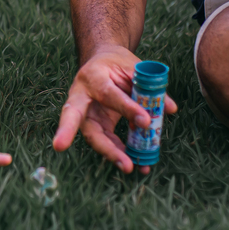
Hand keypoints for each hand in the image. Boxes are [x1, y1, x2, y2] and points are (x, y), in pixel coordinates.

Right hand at [51, 45, 176, 174]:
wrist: (103, 62)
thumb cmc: (117, 64)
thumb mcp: (134, 67)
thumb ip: (149, 86)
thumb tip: (169, 109)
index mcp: (93, 76)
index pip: (108, 94)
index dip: (127, 108)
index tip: (146, 121)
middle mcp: (81, 96)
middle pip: (73, 116)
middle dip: (67, 131)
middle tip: (59, 147)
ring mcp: (86, 113)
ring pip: (91, 135)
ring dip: (109, 152)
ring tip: (128, 166)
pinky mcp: (95, 126)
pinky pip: (105, 141)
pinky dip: (118, 153)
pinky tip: (134, 164)